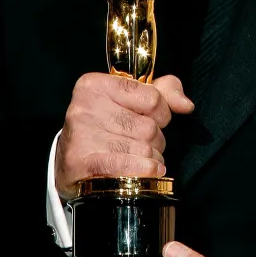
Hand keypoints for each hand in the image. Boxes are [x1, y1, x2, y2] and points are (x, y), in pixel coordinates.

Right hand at [55, 73, 193, 199]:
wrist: (70, 161)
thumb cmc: (105, 127)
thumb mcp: (131, 100)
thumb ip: (164, 92)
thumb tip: (186, 105)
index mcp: (96, 84)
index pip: (153, 97)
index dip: (162, 113)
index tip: (153, 118)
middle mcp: (84, 106)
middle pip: (149, 127)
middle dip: (155, 139)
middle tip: (142, 142)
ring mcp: (81, 134)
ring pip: (142, 149)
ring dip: (150, 158)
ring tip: (139, 158)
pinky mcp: (80, 161)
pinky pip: (127, 166)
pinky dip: (144, 171)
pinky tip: (148, 172)